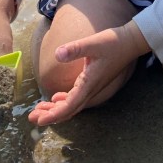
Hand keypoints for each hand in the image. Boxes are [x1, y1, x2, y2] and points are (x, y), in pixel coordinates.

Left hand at [28, 21, 148, 126]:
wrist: (131, 41)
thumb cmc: (113, 42)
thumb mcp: (93, 43)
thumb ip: (75, 49)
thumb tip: (57, 54)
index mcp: (89, 84)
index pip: (69, 106)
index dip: (53, 115)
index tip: (38, 120)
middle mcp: (91, 89)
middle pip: (69, 110)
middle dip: (50, 115)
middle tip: (32, 117)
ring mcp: (93, 86)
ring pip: (72, 104)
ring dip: (56, 109)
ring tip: (40, 109)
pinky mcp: (93, 81)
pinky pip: (77, 97)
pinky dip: (65, 101)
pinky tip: (56, 98)